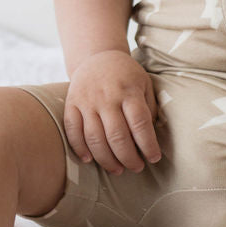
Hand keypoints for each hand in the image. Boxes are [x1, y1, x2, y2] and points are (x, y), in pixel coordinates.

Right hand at [64, 51, 161, 175]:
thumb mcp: (144, 84)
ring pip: (94, 138)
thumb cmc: (126, 75)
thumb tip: (151, 138)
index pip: (140, 123)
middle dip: (128, 158)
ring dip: (106, 159)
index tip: (154, 158)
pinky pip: (73, 130)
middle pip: (117, 136)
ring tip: (118, 170)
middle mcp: (107, 96)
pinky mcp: (71, 104)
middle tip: (137, 168)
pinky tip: (89, 160)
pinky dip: (79, 148)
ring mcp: (87, 100)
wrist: (97, 56)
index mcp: (129, 91)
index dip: (148, 145)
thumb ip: (149, 108)